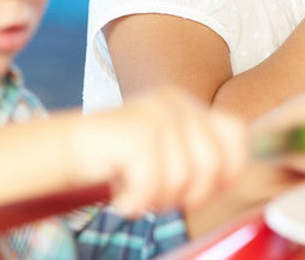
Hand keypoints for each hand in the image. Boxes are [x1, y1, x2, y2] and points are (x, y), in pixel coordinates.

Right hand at [68, 87, 247, 215]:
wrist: (65, 151)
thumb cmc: (119, 162)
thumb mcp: (169, 154)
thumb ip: (202, 157)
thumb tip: (239, 177)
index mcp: (190, 105)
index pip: (236, 133)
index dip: (230, 170)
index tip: (204, 191)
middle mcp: (176, 102)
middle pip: (214, 164)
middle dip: (191, 195)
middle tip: (161, 197)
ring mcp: (156, 113)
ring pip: (183, 179)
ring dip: (158, 201)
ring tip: (136, 194)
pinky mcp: (136, 131)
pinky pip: (153, 184)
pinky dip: (135, 202)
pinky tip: (121, 198)